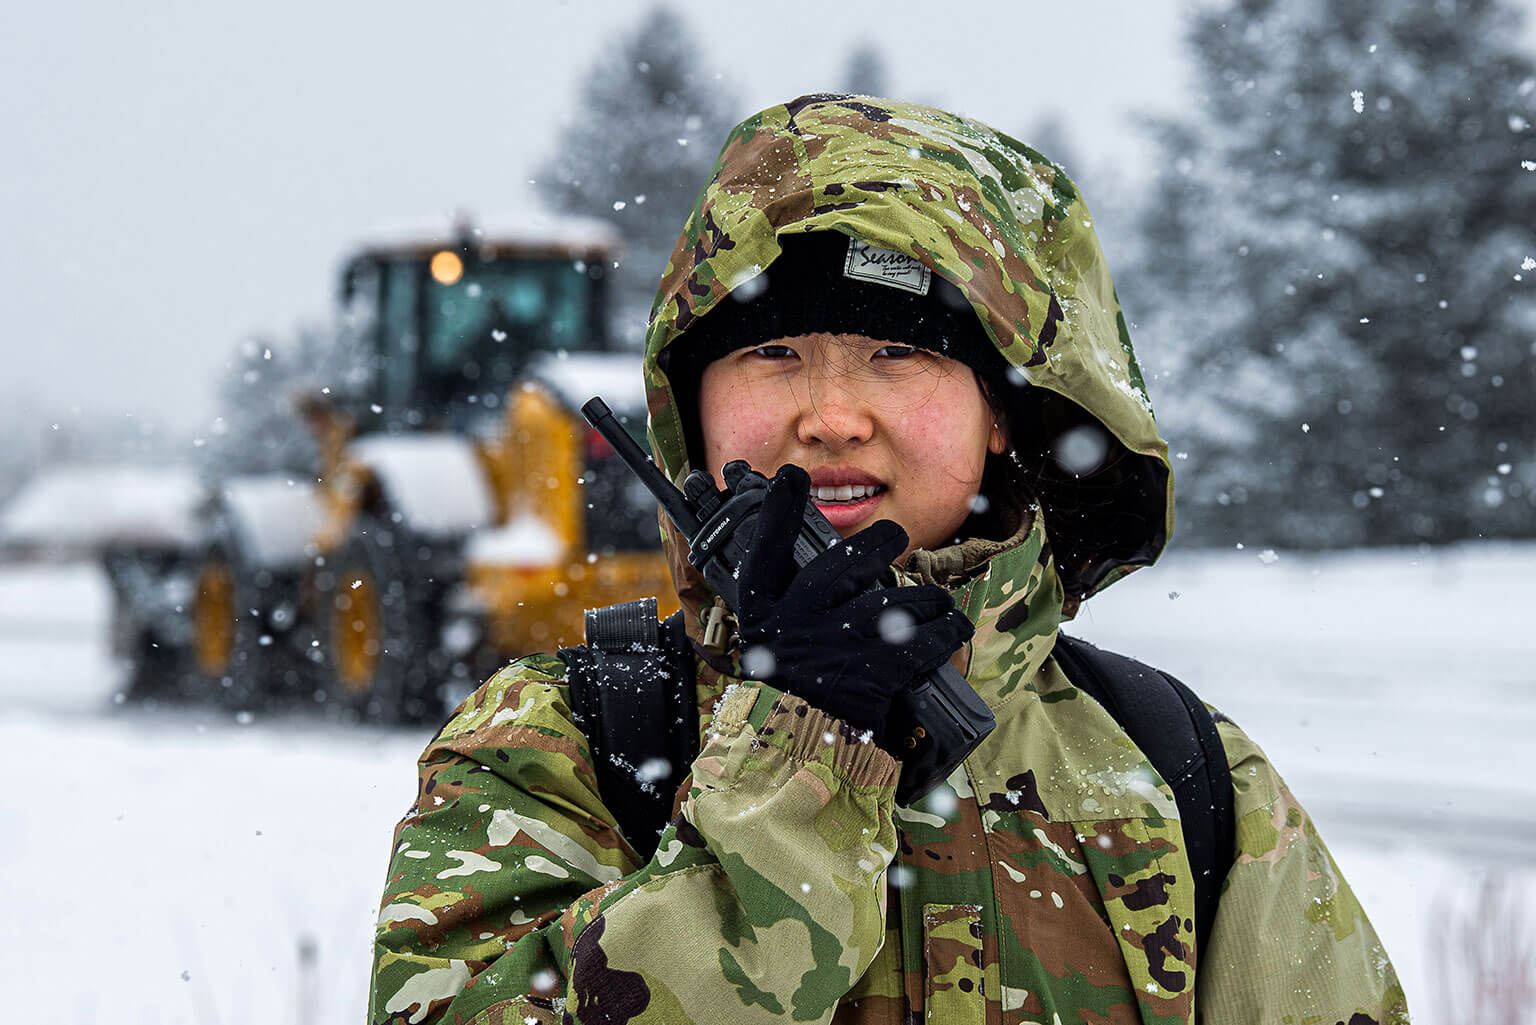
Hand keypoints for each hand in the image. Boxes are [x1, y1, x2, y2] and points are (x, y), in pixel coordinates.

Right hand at [732, 464, 973, 740]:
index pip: (764, 554)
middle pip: (845, 565)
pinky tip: (953, 627)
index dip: (776, 514)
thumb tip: (807, 529)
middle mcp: (797, 626)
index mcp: (766, 614)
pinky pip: (923, 639)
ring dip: (923, 598)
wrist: (810, 747)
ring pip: (893, 601)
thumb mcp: (778, 634)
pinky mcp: (874, 677)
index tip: (790, 479)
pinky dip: (946, 630)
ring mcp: (836, 649)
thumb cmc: (799, 677)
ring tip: (934, 602)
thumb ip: (790, 590)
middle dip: (878, 544)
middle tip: (895, 537)